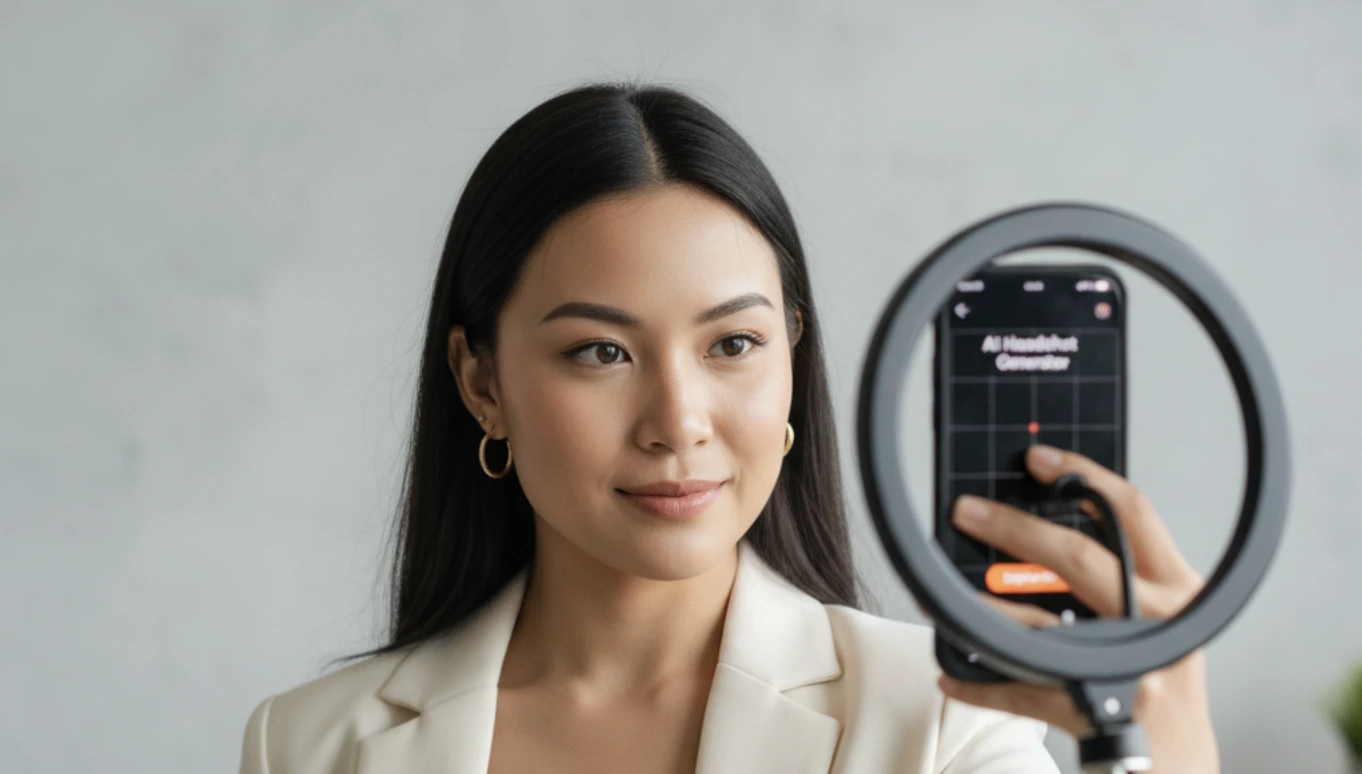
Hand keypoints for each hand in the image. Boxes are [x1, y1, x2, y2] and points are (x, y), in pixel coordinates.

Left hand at [935, 445, 1218, 773]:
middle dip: (1014, 529)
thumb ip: (1119, 574)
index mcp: (1179, 588)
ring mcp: (1132, 667)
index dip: (1083, 473)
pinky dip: (980, 683)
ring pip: (1039, 625)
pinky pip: (1023, 690)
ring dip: (981, 610)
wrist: (1180, 768)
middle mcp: (1161, 622)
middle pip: (1079, 557)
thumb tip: (1036, 530)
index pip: (1133, 511)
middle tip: (968, 511)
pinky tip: (954, 673)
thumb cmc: (1161, 684)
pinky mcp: (1098, 710)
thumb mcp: (1160, 620)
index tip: (1035, 456)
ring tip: (942, 596)